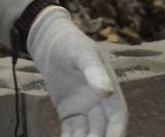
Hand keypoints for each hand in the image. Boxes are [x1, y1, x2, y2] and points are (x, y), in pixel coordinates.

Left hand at [28, 8, 127, 136]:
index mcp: (109, 91)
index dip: (115, 133)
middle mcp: (100, 105)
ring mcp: (84, 110)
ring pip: (86, 134)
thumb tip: (108, 92)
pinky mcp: (68, 112)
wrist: (48, 37)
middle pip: (101, 131)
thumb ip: (94, 71)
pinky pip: (70, 131)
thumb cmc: (70, 41)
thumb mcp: (83, 53)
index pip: (117, 119)